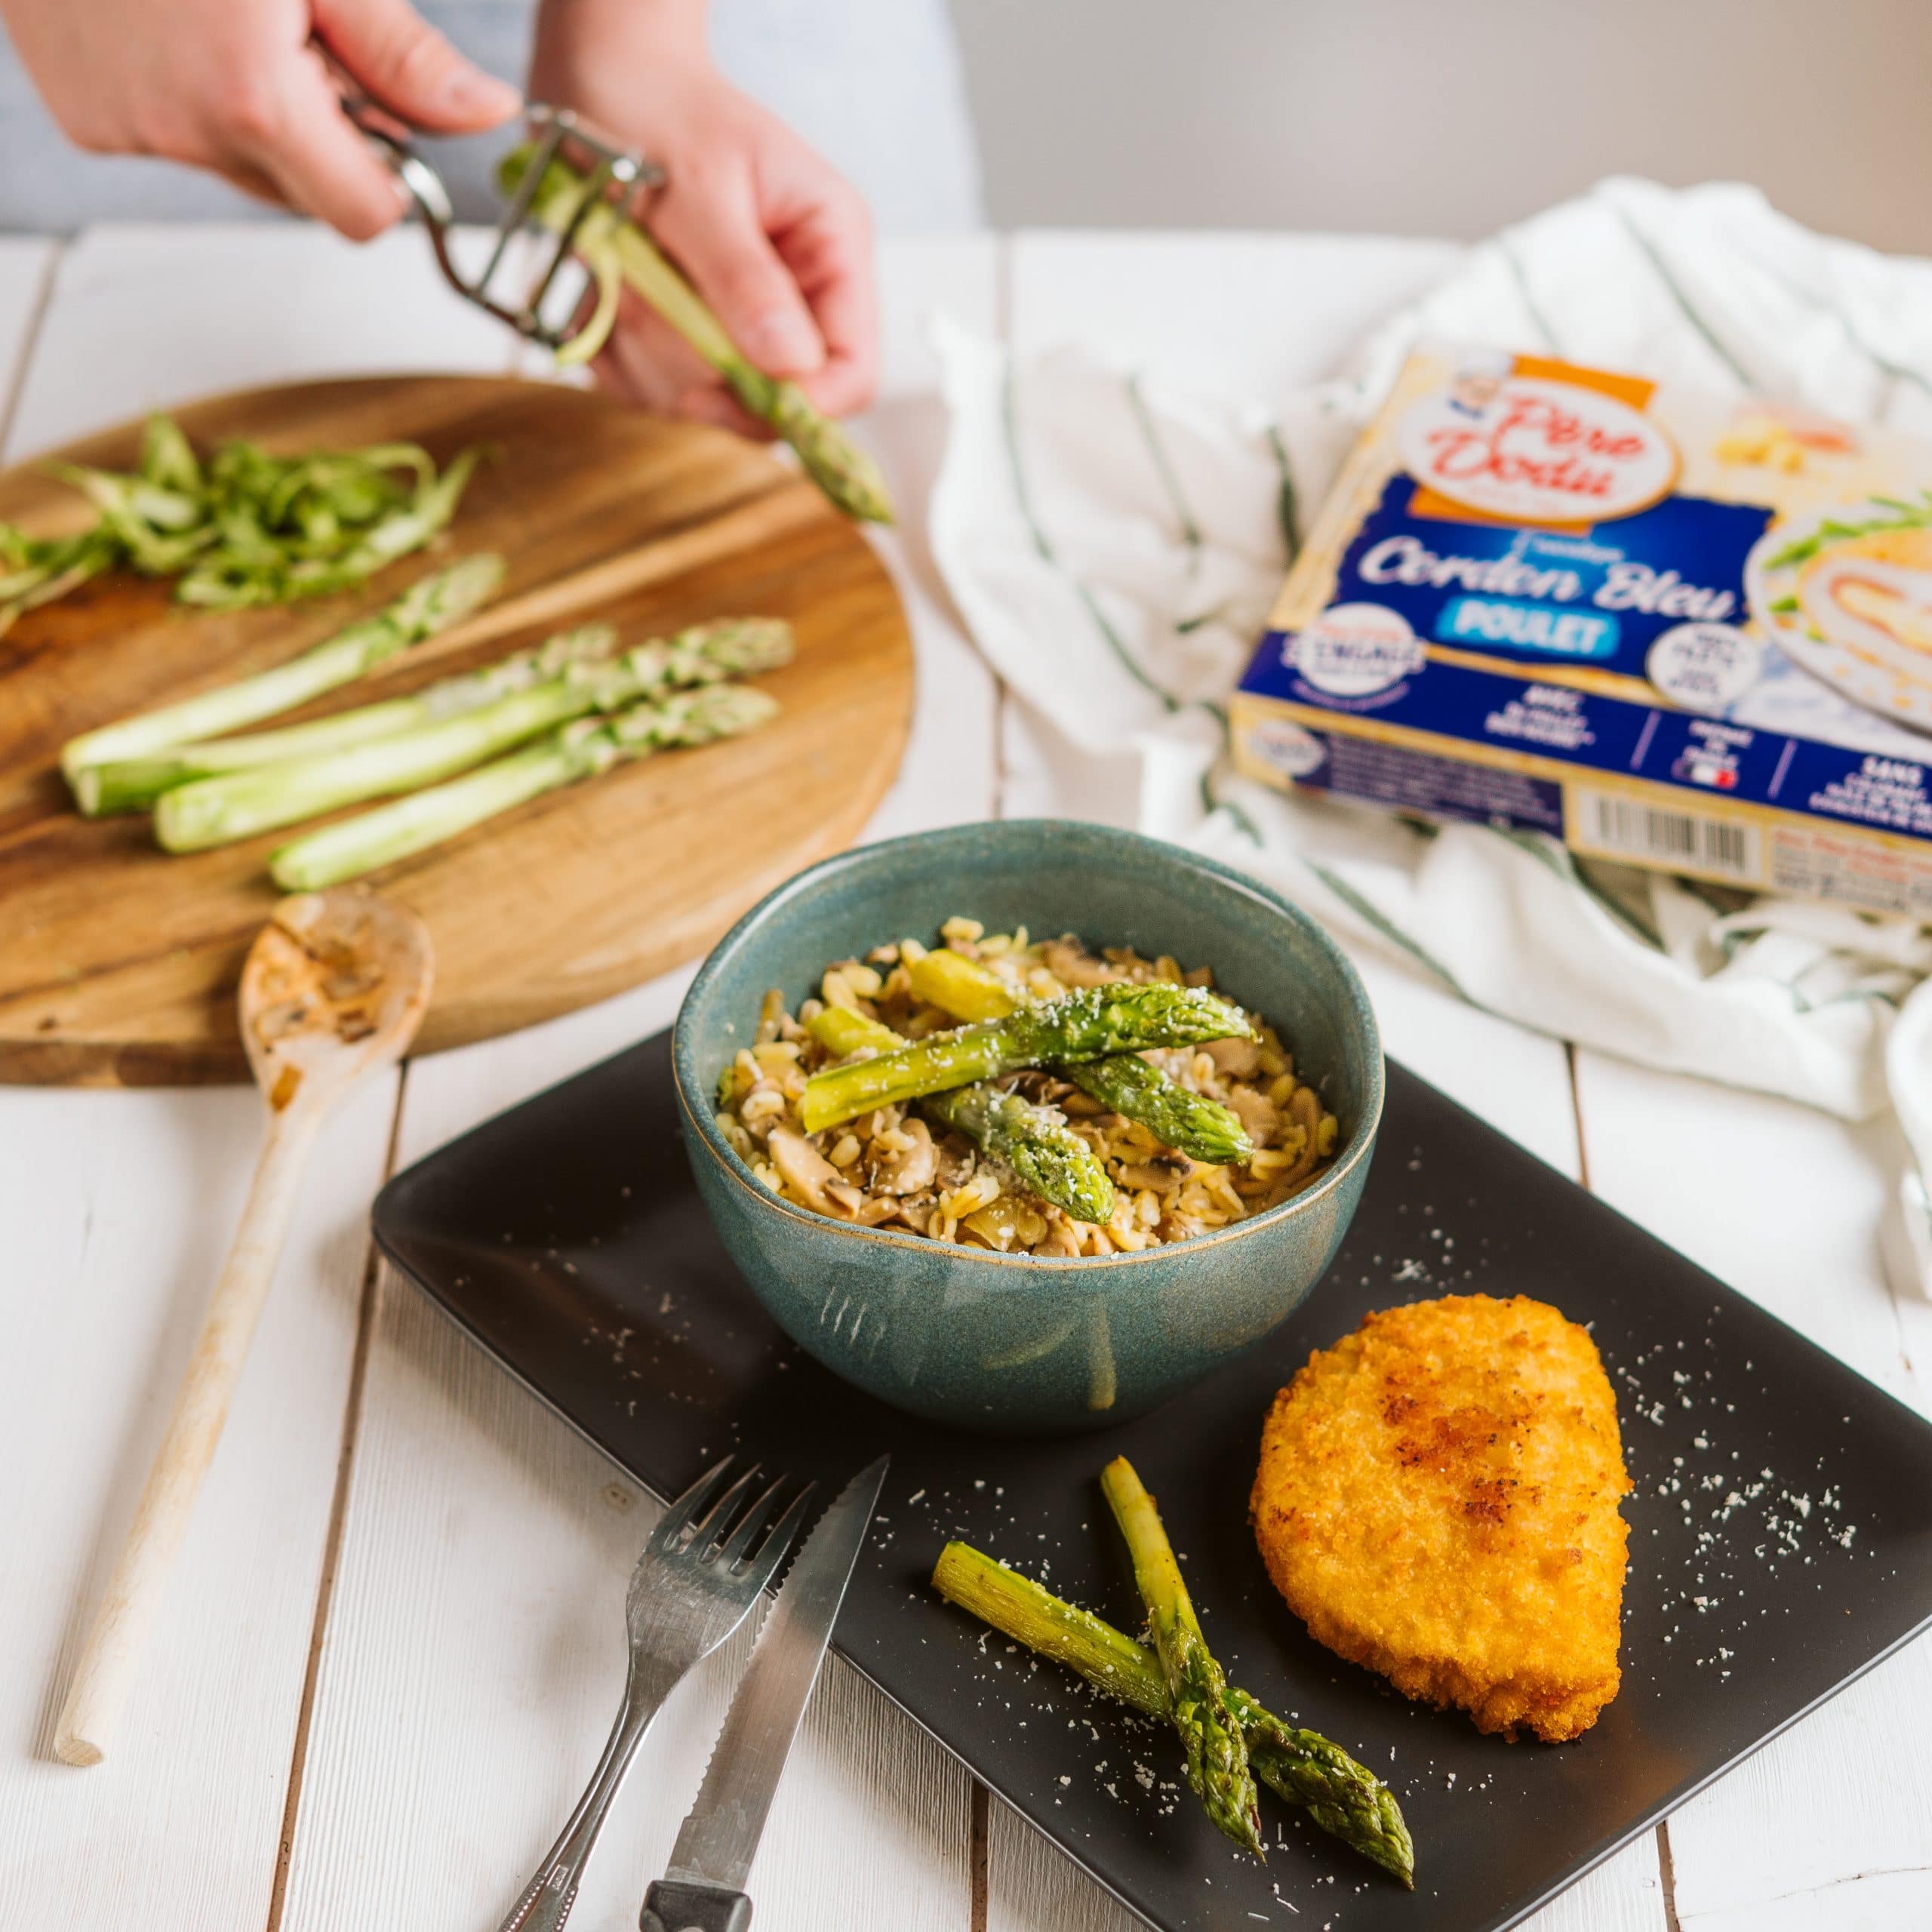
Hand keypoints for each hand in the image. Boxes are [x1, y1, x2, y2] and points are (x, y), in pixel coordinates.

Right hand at [0, 0, 520, 238]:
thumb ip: (403, 56)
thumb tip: (490, 116)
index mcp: (256, 101)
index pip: (365, 216)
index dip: (387, 177)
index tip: (379, 118)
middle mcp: (186, 131)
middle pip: (304, 198)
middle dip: (320, 140)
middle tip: (294, 40)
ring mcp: (126, 130)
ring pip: (238, 168)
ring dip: (251, 117)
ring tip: (223, 21)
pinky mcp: (86, 118)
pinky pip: (171, 138)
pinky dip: (185, 98)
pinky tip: (168, 25)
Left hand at [530, 0, 877, 428]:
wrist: (596, 78)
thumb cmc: (654, 106)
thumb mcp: (699, 186)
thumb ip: (744, 279)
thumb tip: (791, 366)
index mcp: (829, 250)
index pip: (851, 374)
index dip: (797, 403)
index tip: (718, 390)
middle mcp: (795, 295)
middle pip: (769, 402)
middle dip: (694, 365)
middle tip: (645, 294)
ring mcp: (738, 321)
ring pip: (703, 402)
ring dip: (644, 352)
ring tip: (619, 274)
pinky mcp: (686, 335)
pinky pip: (652, 388)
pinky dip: (616, 352)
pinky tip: (606, 292)